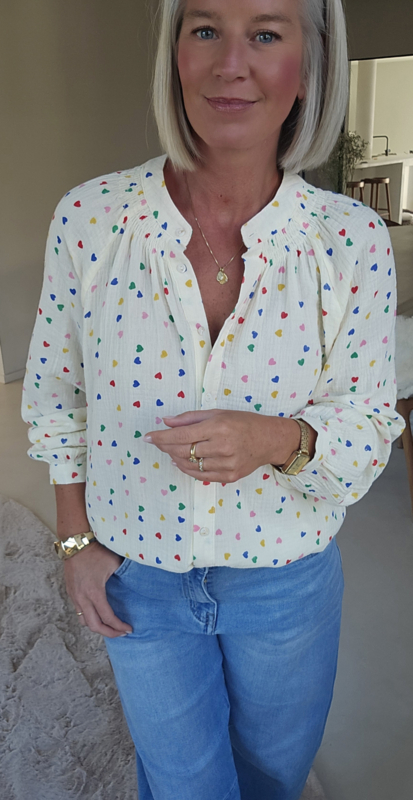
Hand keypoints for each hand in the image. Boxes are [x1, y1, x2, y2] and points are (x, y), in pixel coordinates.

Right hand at [64, 541, 132, 637]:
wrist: (75, 544)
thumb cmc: (96, 552)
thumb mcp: (114, 563)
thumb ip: (124, 575)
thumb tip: (136, 582)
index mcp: (95, 592)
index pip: (107, 618)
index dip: (119, 627)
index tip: (129, 629)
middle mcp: (82, 598)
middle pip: (94, 626)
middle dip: (109, 633)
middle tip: (121, 633)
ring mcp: (75, 597)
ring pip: (84, 621)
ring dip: (97, 627)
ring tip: (110, 626)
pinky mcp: (71, 593)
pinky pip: (79, 612)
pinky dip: (89, 618)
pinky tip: (98, 614)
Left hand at [143, 409, 300, 482]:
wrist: (269, 440)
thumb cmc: (243, 422)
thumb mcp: (217, 413)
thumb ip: (190, 418)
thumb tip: (165, 422)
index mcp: (218, 427)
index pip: (181, 435)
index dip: (161, 437)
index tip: (147, 437)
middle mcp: (222, 446)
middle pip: (183, 451)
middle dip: (165, 447)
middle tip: (157, 442)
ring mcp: (226, 464)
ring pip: (190, 465)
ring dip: (175, 458)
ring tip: (170, 450)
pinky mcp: (229, 476)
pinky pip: (201, 475)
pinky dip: (187, 469)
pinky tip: (181, 462)